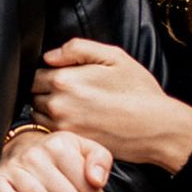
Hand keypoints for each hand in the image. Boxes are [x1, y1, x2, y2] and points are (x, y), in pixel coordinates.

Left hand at [31, 37, 191, 171]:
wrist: (157, 127)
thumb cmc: (138, 91)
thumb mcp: (113, 56)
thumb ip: (77, 49)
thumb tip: (49, 56)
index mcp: (64, 80)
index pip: (35, 74)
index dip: (48, 73)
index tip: (64, 75)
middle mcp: (57, 105)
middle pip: (34, 95)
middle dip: (46, 91)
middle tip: (72, 91)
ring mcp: (63, 127)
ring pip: (39, 115)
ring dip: (49, 110)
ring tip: (75, 107)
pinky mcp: (71, 143)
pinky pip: (51, 132)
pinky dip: (57, 126)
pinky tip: (78, 121)